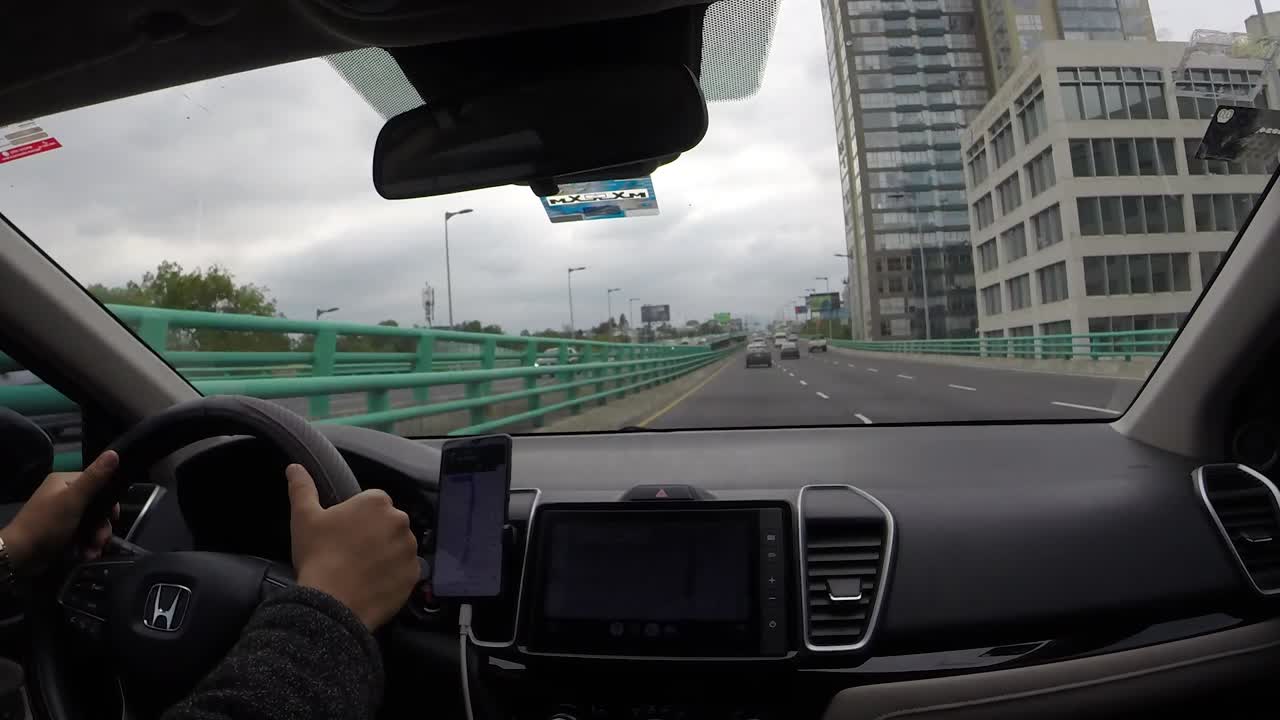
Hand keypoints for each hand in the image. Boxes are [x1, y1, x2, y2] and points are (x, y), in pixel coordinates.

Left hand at [2, 450, 118, 572]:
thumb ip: (95, 478)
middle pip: (97, 507)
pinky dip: (87, 546)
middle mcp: (64, 496)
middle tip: (102, 540)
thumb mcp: (73, 500)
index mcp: (65, 482)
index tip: (113, 517)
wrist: (19, 556)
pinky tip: (86, 554)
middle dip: (102, 526)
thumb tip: (114, 452)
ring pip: (91, 524)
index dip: (109, 501)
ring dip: (96, 539)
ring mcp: (62, 515)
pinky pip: (82, 535)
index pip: (97, 484)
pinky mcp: (62, 532)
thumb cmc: (46, 524)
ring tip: (94, 551)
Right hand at [286, 464, 418, 629]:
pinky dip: (393, 575)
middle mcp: (400, 521)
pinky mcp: (414, 574)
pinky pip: (405, 570)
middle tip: (350, 553)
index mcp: (377, 502)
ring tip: (360, 570)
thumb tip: (294, 467)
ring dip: (385, 554)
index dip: (356, 519)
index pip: (372, 504)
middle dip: (373, 535)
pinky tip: (372, 583)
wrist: (332, 602)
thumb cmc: (318, 555)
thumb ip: (302, 488)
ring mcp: (410, 549)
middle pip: (387, 524)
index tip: (343, 534)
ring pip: (398, 546)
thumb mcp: (304, 518)